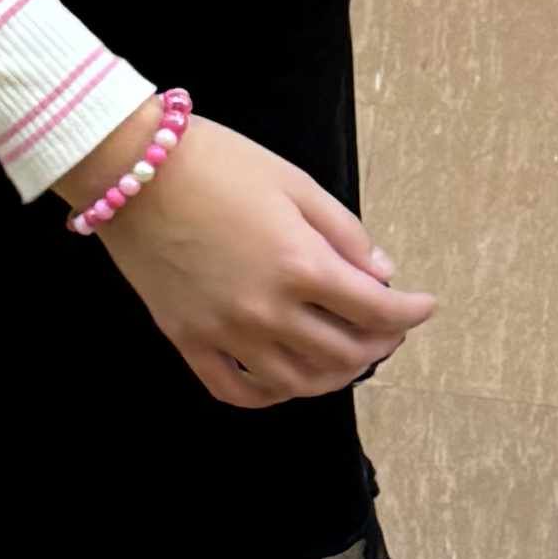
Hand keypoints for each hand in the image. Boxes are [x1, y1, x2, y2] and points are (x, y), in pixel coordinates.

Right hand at [61, 108, 434, 411]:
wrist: (133, 169)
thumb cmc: (217, 163)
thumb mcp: (294, 183)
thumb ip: (344, 232)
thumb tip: (380, 274)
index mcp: (299, 264)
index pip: (376, 310)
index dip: (410, 312)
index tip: (424, 306)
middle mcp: (267, 310)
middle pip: (344, 354)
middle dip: (379, 344)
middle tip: (387, 330)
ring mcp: (225, 332)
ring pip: (297, 383)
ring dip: (334, 376)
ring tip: (346, 357)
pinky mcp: (188, 340)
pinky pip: (236, 390)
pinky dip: (270, 395)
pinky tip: (286, 380)